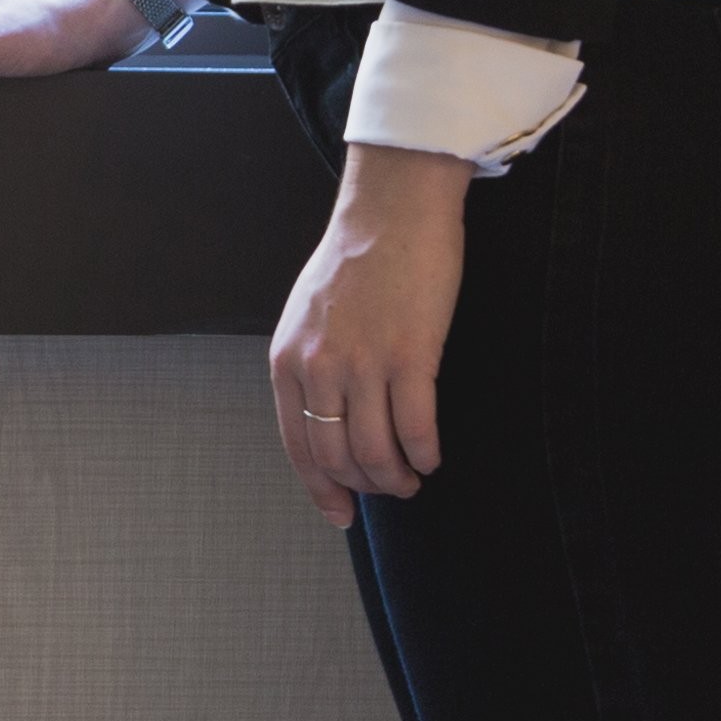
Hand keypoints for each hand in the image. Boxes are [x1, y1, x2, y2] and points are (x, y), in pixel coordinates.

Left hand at [273, 144, 468, 524]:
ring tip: (414, 477)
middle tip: (391, 489)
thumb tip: (331, 419)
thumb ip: (311, 365)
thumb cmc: (357, 256)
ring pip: (377, 452)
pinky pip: (416, 428)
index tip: (341, 512)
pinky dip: (426, 453)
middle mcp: (318, 368)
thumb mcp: (309, 314)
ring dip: (398, 478)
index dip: (321, 489)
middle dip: (367, 486)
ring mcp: (363, 363)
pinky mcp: (410, 355)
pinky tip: (433, 455)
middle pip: (339, 457)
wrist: (393, 208)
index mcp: (288, 360)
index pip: (299, 447)